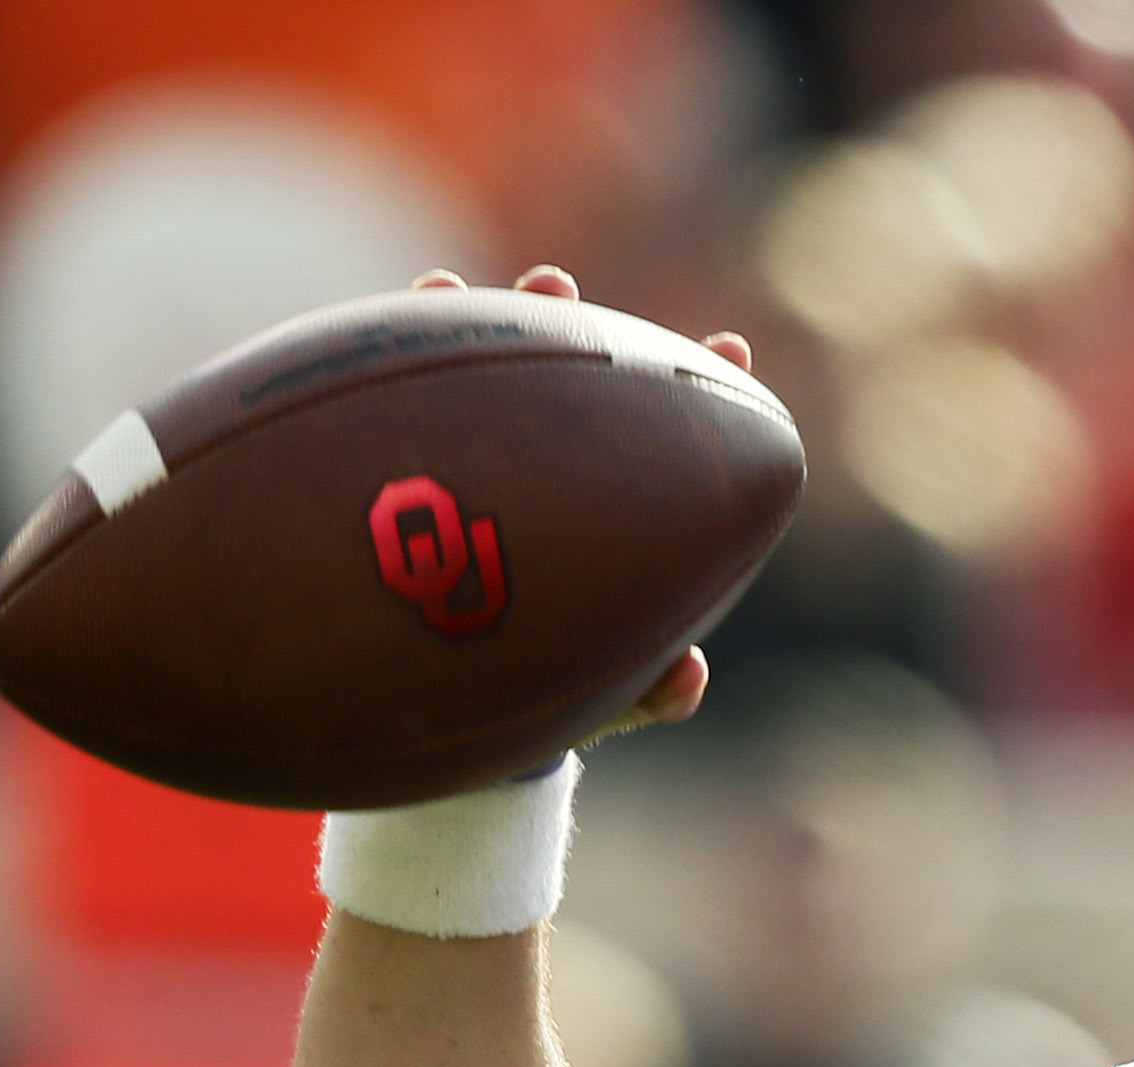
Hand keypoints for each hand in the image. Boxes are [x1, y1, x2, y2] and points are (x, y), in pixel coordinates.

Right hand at [415, 263, 744, 734]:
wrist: (453, 717)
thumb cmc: (546, 696)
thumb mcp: (599, 698)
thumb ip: (651, 692)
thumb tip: (688, 676)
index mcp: (610, 514)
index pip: (660, 441)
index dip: (698, 389)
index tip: (730, 348)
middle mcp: (545, 473)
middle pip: (571, 388)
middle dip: (579, 330)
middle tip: (567, 283)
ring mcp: (474, 462)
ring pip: (486, 381)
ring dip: (494, 320)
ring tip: (503, 285)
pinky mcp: (404, 468)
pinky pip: (403, 408)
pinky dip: (405, 359)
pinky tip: (420, 306)